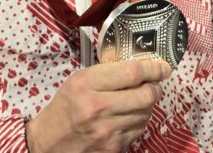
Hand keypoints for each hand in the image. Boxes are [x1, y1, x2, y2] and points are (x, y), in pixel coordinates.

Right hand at [25, 59, 171, 152]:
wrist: (49, 142)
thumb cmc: (66, 107)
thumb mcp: (79, 80)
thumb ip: (108, 73)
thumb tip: (141, 66)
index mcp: (86, 84)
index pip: (132, 72)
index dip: (153, 68)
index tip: (162, 67)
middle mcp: (97, 107)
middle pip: (146, 94)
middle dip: (155, 87)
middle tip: (154, 84)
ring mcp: (107, 130)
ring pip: (146, 113)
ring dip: (147, 105)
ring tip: (136, 101)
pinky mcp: (113, 147)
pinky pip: (139, 130)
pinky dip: (138, 121)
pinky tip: (127, 117)